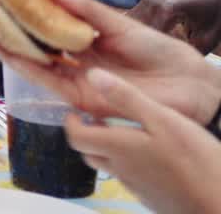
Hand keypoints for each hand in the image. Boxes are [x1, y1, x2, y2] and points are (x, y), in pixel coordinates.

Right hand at [0, 0, 220, 125]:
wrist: (191, 86)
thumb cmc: (161, 52)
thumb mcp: (119, 23)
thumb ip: (85, 9)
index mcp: (85, 40)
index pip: (46, 24)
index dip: (22, 11)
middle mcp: (76, 60)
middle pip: (34, 44)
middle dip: (7, 28)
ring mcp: (76, 78)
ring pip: (34, 62)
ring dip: (9, 47)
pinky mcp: (81, 96)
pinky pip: (47, 80)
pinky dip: (27, 66)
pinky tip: (10, 51)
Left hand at [64, 67, 220, 213]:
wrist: (218, 203)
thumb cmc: (195, 159)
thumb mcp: (162, 118)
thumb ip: (126, 98)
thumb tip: (93, 75)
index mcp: (117, 148)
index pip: (76, 137)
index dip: (70, 122)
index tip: (76, 110)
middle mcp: (120, 170)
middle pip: (89, 152)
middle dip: (88, 135)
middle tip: (97, 119)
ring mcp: (136, 187)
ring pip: (109, 166)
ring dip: (108, 149)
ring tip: (124, 133)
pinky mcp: (151, 197)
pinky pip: (129, 178)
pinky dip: (127, 163)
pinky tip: (149, 154)